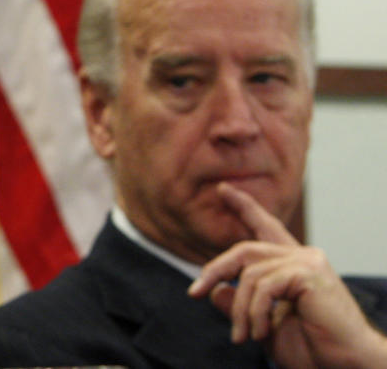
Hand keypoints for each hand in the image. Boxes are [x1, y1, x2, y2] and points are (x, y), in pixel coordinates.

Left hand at [188, 182, 386, 367]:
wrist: (346, 366)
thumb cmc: (312, 349)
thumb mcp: (263, 324)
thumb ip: (240, 304)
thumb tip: (214, 290)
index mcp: (293, 265)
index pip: (265, 227)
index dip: (244, 208)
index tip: (224, 190)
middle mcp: (302, 256)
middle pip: (244, 251)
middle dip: (215, 270)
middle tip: (194, 293)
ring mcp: (308, 262)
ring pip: (250, 273)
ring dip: (240, 309)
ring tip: (243, 335)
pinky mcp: (310, 273)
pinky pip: (263, 285)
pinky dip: (254, 312)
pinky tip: (260, 331)